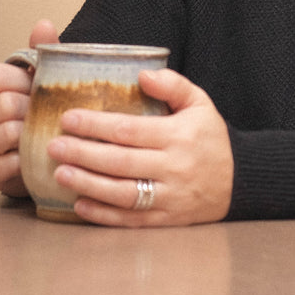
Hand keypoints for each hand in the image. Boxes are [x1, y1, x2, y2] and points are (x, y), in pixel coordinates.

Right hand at [0, 20, 59, 195]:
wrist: (29, 158)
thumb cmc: (30, 112)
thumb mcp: (34, 82)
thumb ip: (38, 54)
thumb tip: (44, 24)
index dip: (22, 83)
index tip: (32, 89)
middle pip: (6, 104)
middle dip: (31, 109)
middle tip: (39, 113)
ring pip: (10, 131)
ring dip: (30, 133)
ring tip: (35, 132)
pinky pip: (9, 163)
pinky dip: (26, 159)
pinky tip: (28, 155)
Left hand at [47, 69, 234, 226]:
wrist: (239, 180)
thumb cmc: (211, 137)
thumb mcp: (200, 102)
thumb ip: (173, 85)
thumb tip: (142, 74)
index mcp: (178, 136)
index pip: (130, 130)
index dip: (97, 125)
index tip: (69, 118)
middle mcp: (173, 167)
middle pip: (120, 162)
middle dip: (83, 153)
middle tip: (54, 146)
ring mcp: (169, 197)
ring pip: (122, 193)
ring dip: (87, 184)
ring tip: (60, 173)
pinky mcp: (167, 220)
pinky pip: (131, 219)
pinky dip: (103, 214)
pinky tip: (79, 204)